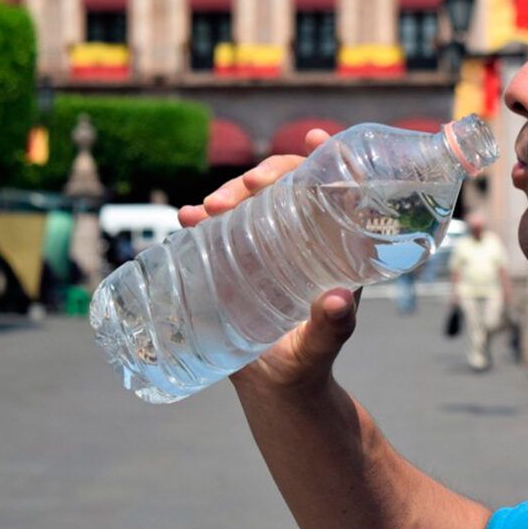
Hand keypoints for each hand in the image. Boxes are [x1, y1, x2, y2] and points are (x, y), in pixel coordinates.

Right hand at [178, 129, 359, 393]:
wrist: (275, 391)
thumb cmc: (307, 369)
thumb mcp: (319, 349)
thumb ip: (333, 330)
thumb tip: (340, 301)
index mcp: (337, 250)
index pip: (338, 193)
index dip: (330, 160)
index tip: (315, 137)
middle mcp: (307, 240)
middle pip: (292, 187)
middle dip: (266, 174)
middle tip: (244, 188)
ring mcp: (272, 247)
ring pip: (257, 201)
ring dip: (232, 192)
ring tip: (207, 208)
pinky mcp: (241, 259)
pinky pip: (225, 226)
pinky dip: (204, 217)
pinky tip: (187, 218)